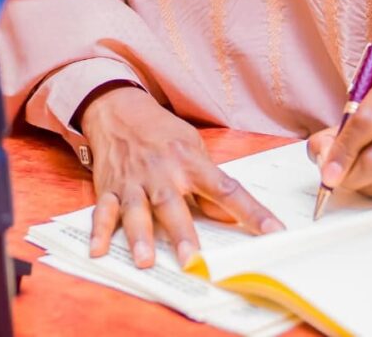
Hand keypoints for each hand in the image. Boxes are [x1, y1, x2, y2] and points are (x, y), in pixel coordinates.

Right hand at [81, 86, 283, 268]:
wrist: (120, 111)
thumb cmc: (163, 133)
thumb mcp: (193, 148)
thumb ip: (209, 184)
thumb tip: (228, 216)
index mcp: (191, 163)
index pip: (227, 190)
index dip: (252, 212)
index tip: (273, 232)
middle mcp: (162, 173)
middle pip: (173, 205)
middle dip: (182, 233)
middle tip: (192, 258)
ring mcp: (133, 182)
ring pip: (136, 210)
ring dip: (140, 235)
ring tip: (145, 260)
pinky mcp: (109, 188)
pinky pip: (103, 211)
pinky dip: (99, 231)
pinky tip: (97, 249)